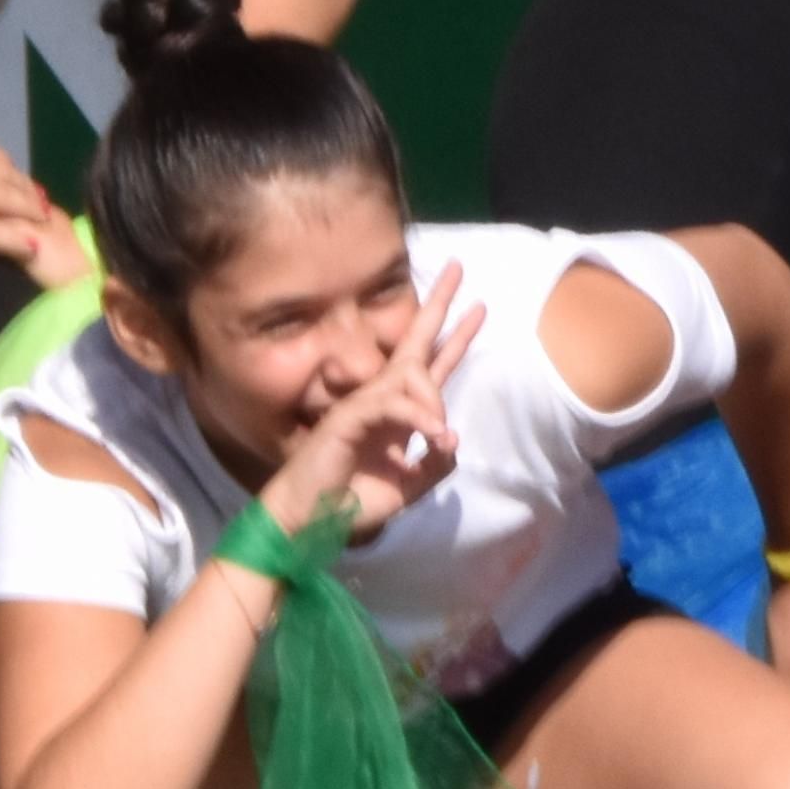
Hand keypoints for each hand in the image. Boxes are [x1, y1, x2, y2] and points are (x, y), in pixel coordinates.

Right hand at [258, 264, 485, 542]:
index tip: (477, 307)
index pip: (430, 366)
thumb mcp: (408, 487)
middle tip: (458, 267)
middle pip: (415, 344)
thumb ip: (434, 466)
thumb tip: (452, 441)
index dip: (454, 338)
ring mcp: (363, 404)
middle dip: (439, 306)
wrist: (312, 522)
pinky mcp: (349, 417)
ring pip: (409, 376)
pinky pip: (392, 404)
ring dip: (432, 401)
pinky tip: (434, 435)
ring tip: (440, 434)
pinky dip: (417, 417)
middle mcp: (381, 399)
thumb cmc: (351, 501)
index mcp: (396, 413)